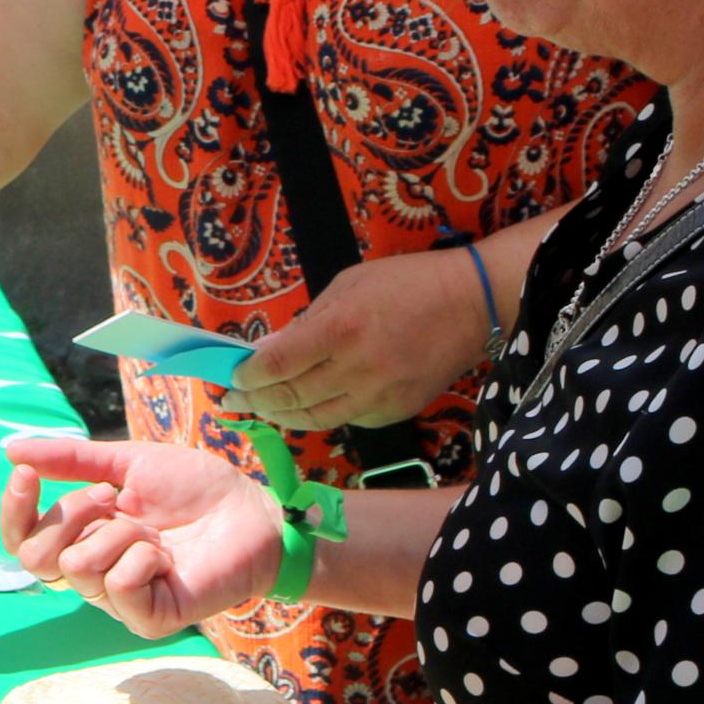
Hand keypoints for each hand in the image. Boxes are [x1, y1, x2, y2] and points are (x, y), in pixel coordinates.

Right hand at [0, 430, 280, 639]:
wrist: (252, 508)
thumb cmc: (195, 487)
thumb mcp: (128, 462)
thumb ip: (71, 459)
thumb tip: (10, 450)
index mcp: (82, 536)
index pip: (22, 539)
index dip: (14, 510)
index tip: (25, 475)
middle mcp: (93, 571)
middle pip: (35, 558)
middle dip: (70, 514)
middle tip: (112, 497)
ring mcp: (119, 600)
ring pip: (78, 568)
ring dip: (118, 534)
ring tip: (153, 531)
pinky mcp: (150, 619)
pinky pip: (118, 587)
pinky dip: (141, 559)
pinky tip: (165, 556)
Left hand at [232, 243, 493, 431]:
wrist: (470, 303)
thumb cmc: (405, 283)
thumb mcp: (347, 286)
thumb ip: (307, 323)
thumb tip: (269, 352)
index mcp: (342, 330)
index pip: (278, 365)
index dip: (248, 376)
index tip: (233, 378)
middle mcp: (358, 369)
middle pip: (291, 397)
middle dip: (256, 401)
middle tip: (234, 401)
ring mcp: (380, 395)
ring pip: (317, 418)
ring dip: (283, 415)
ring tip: (263, 409)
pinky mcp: (396, 411)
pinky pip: (348, 420)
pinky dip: (321, 415)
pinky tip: (307, 406)